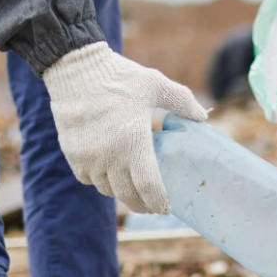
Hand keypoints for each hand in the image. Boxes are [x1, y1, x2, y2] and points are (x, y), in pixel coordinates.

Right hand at [43, 43, 206, 213]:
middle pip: (128, 196)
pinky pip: (88, 180)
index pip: (148, 187)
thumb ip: (182, 102)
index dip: (159, 202)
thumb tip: (203, 116)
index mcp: (133, 141)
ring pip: (108, 190)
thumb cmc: (120, 76)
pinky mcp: (73, 155)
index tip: (167, 208)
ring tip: (133, 189)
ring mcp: (88, 158)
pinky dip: (101, 182)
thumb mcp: (156, 84)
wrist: (75, 68)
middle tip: (154, 206)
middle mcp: (109, 155)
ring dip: (122, 193)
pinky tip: (110, 174)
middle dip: (143, 205)